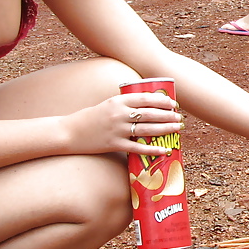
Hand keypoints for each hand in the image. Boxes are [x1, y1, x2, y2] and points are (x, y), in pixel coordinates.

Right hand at [66, 93, 183, 157]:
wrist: (68, 132)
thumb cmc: (90, 118)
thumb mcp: (108, 105)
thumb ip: (124, 105)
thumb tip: (146, 107)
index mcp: (118, 100)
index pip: (146, 98)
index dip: (163, 100)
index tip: (174, 103)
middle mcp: (119, 113)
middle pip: (151, 113)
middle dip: (169, 115)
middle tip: (180, 117)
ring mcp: (117, 129)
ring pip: (148, 129)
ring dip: (166, 129)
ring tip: (178, 128)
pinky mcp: (114, 144)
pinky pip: (138, 148)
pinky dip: (153, 149)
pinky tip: (165, 150)